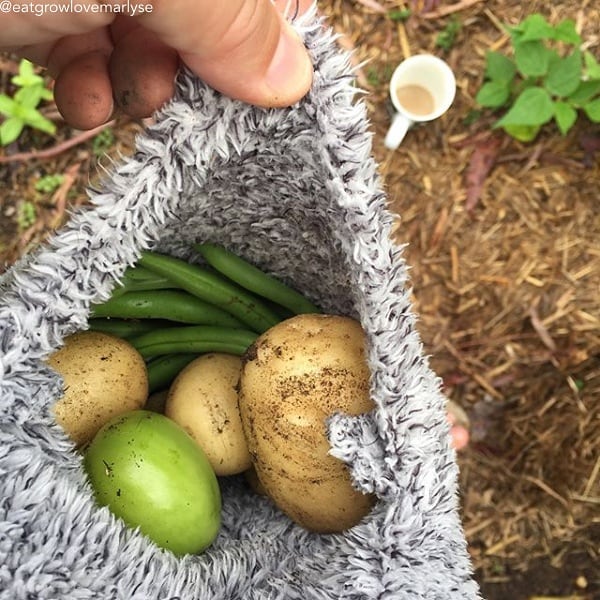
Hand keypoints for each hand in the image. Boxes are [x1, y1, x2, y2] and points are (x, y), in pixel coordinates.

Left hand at [1, 0, 313, 129]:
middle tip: (200, 97)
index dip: (277, 24)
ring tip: (134, 98)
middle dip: (206, 63)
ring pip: (150, 40)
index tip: (277, 78)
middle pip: (207, 14)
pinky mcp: (39, 9)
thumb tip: (294, 78)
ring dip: (149, 84)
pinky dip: (93, 90)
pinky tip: (82, 103)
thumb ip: (229, 15)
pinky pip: (88, 53)